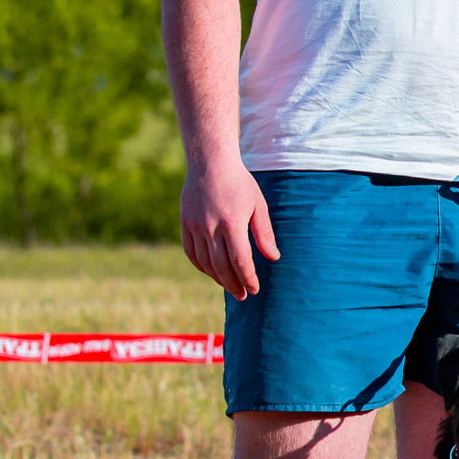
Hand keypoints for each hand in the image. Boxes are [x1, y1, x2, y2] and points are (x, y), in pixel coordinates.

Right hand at [181, 156, 275, 299]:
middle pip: (221, 266)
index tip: (255, 289)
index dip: (247, 278)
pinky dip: (201, 266)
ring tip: (230, 286)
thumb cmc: (239, 183)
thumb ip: (264, 233)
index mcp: (232, 223)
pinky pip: (191, 252)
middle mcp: (210, 227)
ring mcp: (195, 226)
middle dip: (234, 284)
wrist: (210, 163)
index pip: (240, 261)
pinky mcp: (185, 224)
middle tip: (243, 296)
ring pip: (205, 262)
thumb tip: (273, 258)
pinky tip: (212, 272)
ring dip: (218, 278)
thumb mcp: (258, 205)